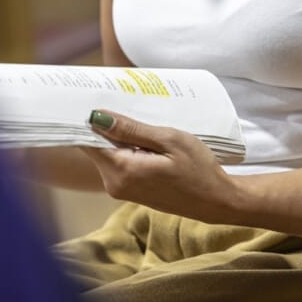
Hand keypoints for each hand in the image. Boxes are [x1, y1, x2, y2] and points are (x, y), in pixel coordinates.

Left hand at [82, 109, 239, 221]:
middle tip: (125, 103)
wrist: (215, 201)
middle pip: (96, 146)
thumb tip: (97, 116)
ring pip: (107, 153)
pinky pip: (118, 163)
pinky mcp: (128, 191)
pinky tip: (147, 140)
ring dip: (120, 137)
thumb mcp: (168, 140)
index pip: (86, 141)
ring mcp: (120, 189)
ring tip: (143, 121)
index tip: (91, 100)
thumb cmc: (198, 169)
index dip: (86, 120)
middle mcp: (114, 183)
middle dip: (106, 125)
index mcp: (122, 170)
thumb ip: (131, 129)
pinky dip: (127, 149)